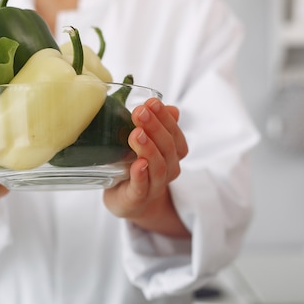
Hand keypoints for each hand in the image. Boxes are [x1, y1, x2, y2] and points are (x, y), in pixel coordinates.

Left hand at [103, 98, 189, 236]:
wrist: (127, 202)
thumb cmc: (134, 167)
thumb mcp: (143, 143)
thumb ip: (154, 126)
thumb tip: (171, 106)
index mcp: (172, 154)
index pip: (175, 134)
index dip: (165, 118)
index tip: (151, 102)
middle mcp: (168, 169)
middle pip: (168, 148)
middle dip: (156, 128)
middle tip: (140, 112)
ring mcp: (154, 186)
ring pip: (159, 167)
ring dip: (149, 149)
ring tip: (136, 134)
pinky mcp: (137, 198)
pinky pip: (143, 187)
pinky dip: (141, 175)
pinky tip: (137, 164)